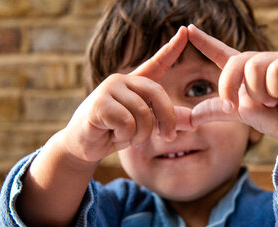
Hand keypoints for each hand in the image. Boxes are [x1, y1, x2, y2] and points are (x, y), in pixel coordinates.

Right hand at [62, 27, 190, 161]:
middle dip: (167, 118)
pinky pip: (127, 122)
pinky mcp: (99, 103)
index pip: (157, 63)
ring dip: (141, 133)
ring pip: (143, 113)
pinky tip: (112, 134)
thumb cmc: (115, 132)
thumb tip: (193, 122)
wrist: (84, 144)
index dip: (172, 48)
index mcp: (135, 83)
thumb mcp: (145, 126)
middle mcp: (122, 80)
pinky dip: (126, 135)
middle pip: (157, 93)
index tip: (186, 31)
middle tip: (169, 137)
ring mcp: (109, 89)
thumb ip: (165, 121)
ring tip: (127, 136)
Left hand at [188, 24, 277, 204]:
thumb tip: (190, 117)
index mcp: (243, 71)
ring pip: (255, 68)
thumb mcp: (238, 114)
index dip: (204, 41)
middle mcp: (259, 61)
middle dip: (233, 88)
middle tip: (245, 106)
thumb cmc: (270, 119)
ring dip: (261, 94)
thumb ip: (215, 110)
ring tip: (274, 100)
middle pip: (235, 63)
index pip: (220, 52)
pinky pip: (277, 70)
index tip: (188, 30)